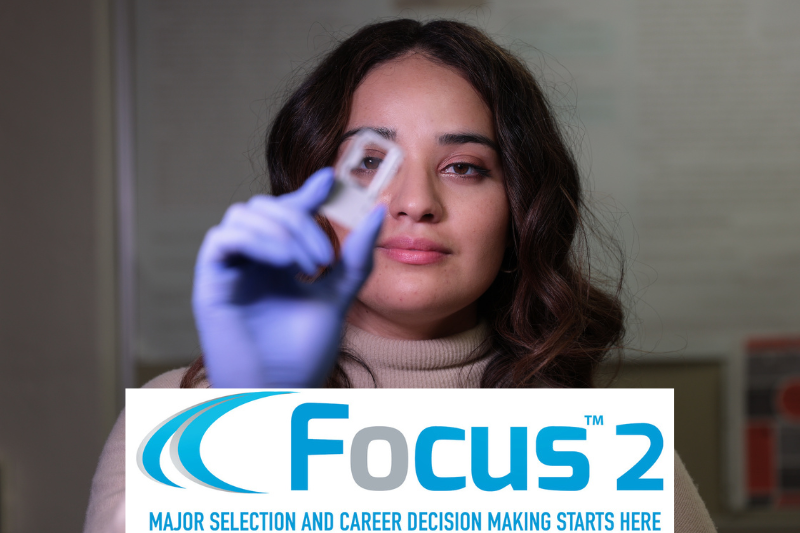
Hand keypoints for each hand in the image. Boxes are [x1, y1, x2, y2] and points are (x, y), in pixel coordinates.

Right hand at [192, 167, 384, 386]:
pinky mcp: (211, 284)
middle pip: (265, 207)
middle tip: (324, 257)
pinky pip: (222, 240)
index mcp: (278, 261)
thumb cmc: (304, 355)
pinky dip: (256, 240)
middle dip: (299, 220)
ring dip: (281, 230)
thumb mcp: (338, 298)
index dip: (307, 192)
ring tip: (308, 265)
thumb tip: (377, 214)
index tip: (332, 180)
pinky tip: (285, 263)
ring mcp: (230, 271)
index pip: (288, 212)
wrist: (283, 394)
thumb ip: (354, 259)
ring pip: (242, 215)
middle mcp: (252, 261)